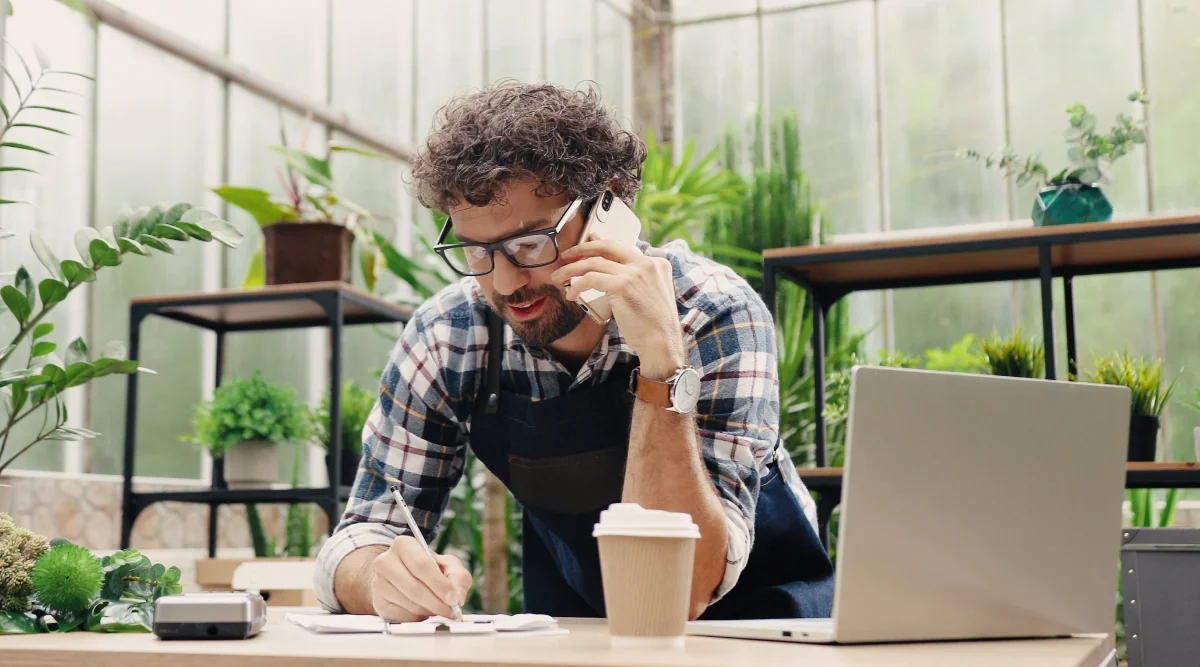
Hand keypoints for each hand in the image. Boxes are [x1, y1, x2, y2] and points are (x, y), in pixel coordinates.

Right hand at [371, 535, 472, 621]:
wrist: (402, 576)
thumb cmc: (428, 569)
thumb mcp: (448, 565)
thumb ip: (458, 577)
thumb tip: (457, 597)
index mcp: (403, 545)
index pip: (421, 565)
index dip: (439, 584)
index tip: (453, 598)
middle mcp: (385, 561)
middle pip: (414, 587)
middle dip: (437, 602)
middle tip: (451, 611)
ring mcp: (378, 583)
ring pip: (409, 604)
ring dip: (429, 611)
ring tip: (439, 608)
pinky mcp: (378, 602)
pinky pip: (402, 616)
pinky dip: (417, 617)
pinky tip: (423, 610)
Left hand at [552, 235, 684, 379]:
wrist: (662, 343)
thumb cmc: (653, 325)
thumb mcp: (648, 295)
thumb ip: (633, 279)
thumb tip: (606, 267)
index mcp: (656, 264)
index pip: (621, 249)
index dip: (599, 245)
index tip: (585, 245)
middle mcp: (647, 264)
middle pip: (607, 247)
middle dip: (582, 248)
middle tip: (566, 256)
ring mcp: (635, 273)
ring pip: (594, 262)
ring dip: (572, 269)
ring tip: (559, 277)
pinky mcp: (623, 286)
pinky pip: (591, 279)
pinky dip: (577, 285)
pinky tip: (572, 294)